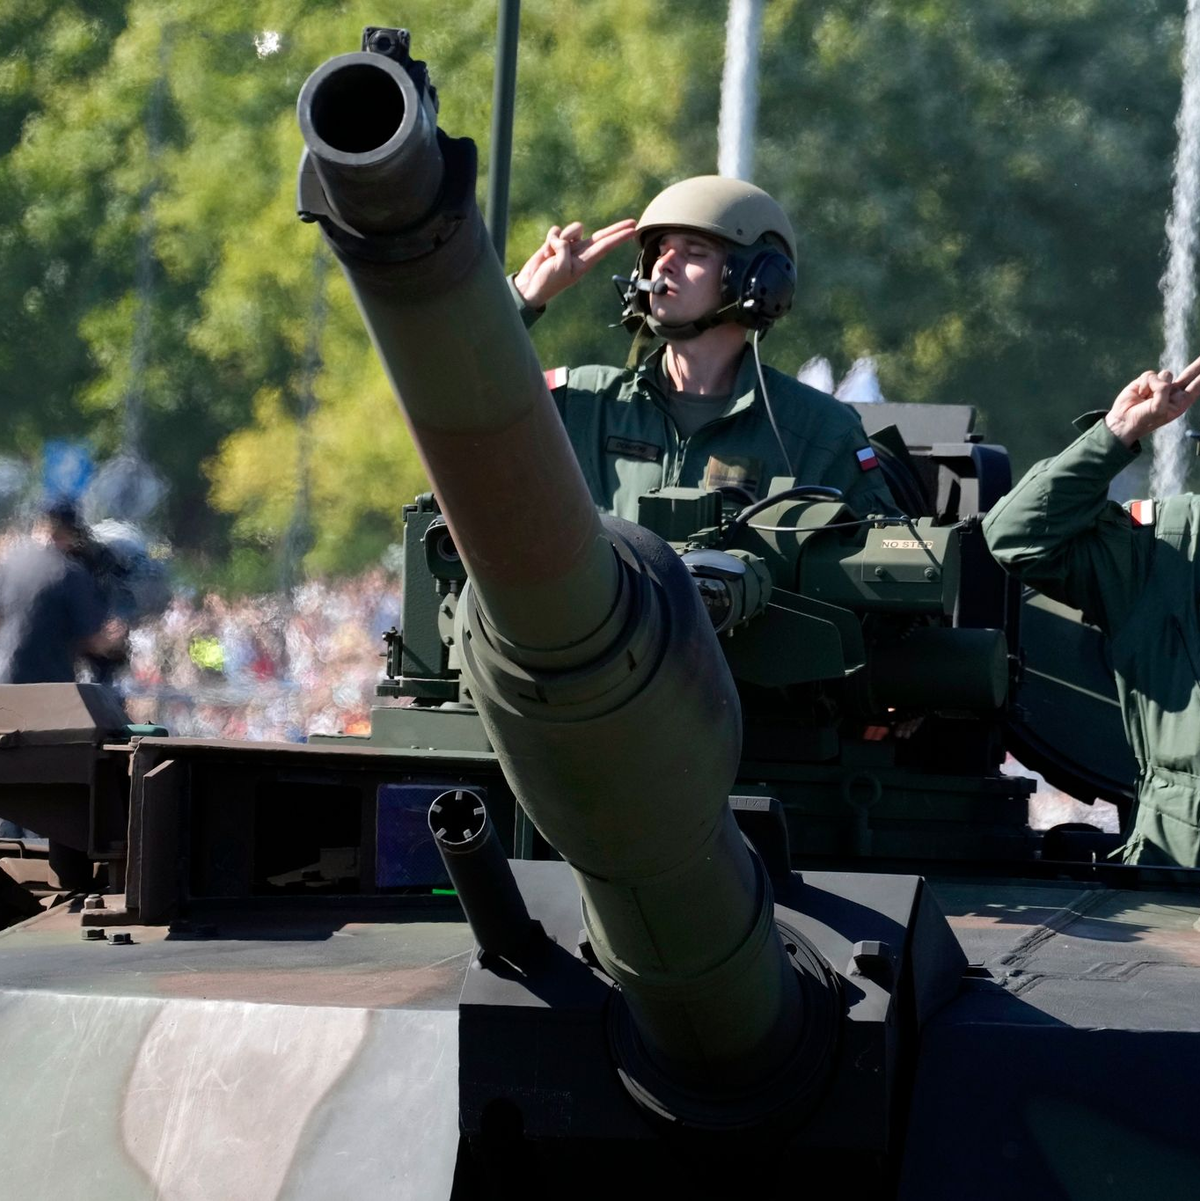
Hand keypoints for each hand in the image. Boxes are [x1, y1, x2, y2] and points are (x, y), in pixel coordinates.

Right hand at [512, 218, 637, 308]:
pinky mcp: (556, 243)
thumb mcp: (560, 267)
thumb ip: (565, 249)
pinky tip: (545, 251)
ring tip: (551, 253)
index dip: (619, 237)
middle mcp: (580, 253)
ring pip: (574, 229)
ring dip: (563, 236)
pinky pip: (556, 231)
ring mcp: (569, 247)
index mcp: (585, 262)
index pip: (606, 246)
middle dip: (616, 229)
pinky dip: (550, 238)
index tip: (633, 230)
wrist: (530, 286)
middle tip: (633, 222)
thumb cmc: (548, 281)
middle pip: (601, 236)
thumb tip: (562, 238)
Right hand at [1106, 355, 1199, 446]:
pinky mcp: (1147, 381)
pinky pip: (1150, 374)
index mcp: (1181, 402)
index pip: (1197, 386)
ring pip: (1165, 374)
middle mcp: (1173, 392)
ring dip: (1154, 385)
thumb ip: (1164, 390)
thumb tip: (1159, 377)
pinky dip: (1143, 384)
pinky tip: (1139, 394)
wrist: (1122, 421)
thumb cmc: (1144, 419)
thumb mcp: (1158, 408)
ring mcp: (1160, 385)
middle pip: (1189, 374)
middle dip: (1198, 365)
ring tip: (1146, 398)